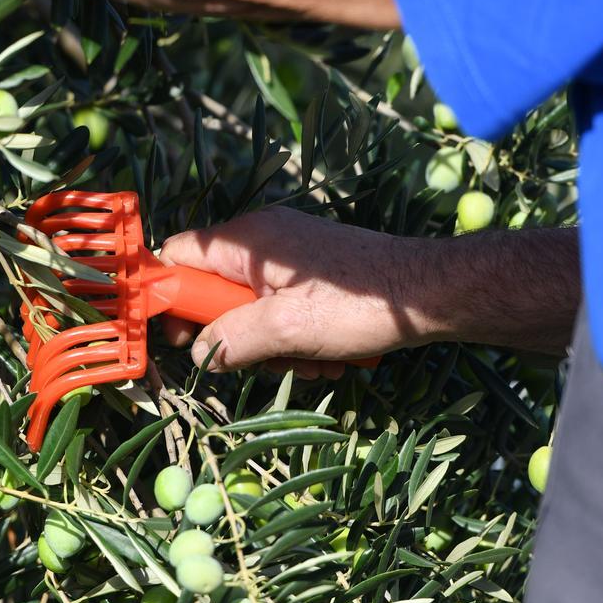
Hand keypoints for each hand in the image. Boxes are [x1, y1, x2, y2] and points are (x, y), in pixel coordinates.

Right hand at [158, 207, 432, 378]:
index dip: (170, 298)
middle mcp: (263, 240)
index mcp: (247, 242)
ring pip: (252, 309)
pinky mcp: (315, 275)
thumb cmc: (357, 306)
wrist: (432, 295)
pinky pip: (283, 309)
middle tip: (258, 362)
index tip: (181, 338)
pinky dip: (298, 339)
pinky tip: (328, 355)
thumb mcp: (285, 330)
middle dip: (235, 335)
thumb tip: (200, 354)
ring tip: (311, 362)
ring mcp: (291, 257)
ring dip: (273, 346)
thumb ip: (231, 341)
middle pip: (216, 291)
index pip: (178, 256)